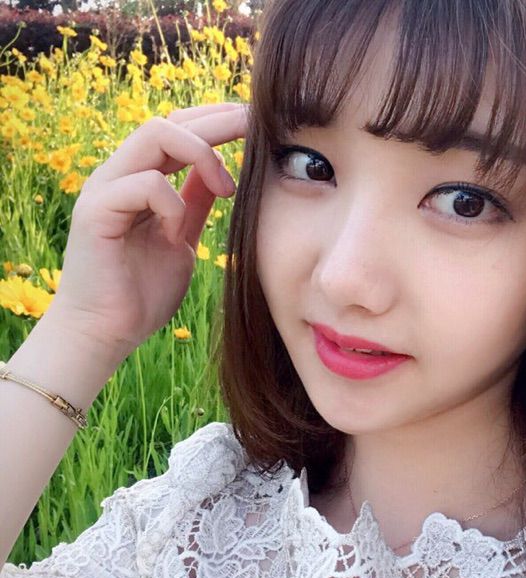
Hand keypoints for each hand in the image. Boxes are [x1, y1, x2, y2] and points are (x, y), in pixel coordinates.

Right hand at [45, 102, 247, 359]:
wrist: (108, 333)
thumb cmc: (142, 291)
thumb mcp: (182, 237)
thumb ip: (195, 203)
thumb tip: (221, 173)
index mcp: (141, 180)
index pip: (177, 130)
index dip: (215, 121)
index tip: (253, 125)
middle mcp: (120, 175)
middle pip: (170, 122)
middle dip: (217, 121)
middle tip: (254, 127)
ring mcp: (106, 190)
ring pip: (154, 134)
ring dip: (200, 154)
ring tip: (227, 190)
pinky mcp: (96, 213)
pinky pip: (144, 184)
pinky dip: (173, 204)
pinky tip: (178, 233)